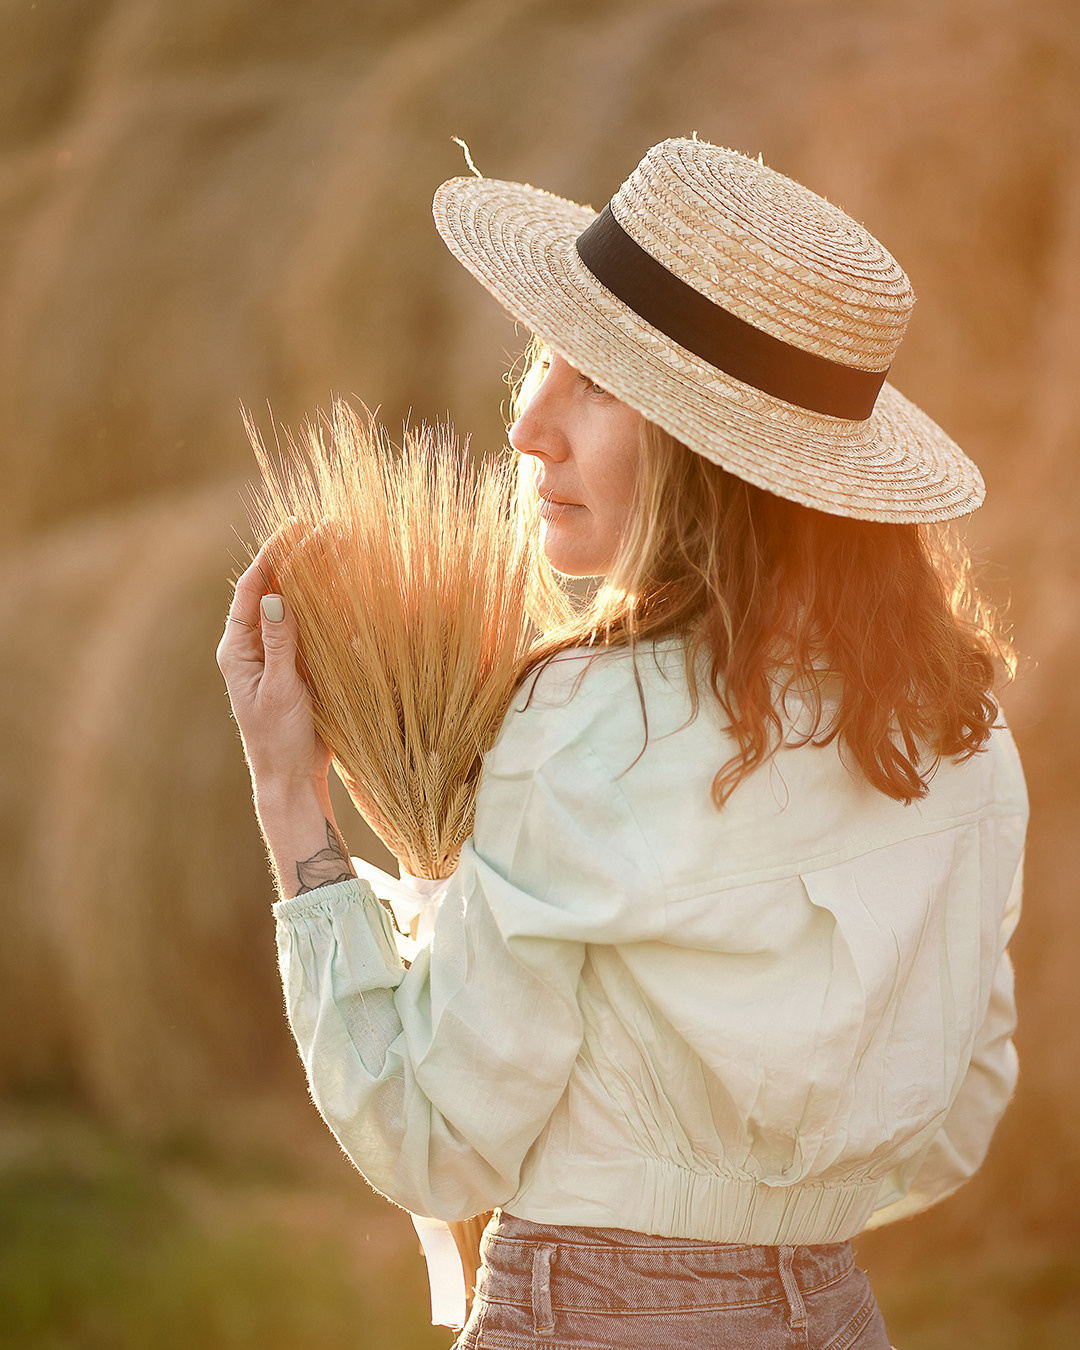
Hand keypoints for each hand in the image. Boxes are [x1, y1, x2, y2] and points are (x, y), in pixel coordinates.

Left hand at [216, 539, 330, 793]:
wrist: (292, 777)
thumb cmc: (278, 738)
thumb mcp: (280, 690)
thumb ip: (280, 645)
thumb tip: (278, 598)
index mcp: (238, 648)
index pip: (253, 590)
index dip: (273, 556)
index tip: (293, 530)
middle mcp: (256, 645)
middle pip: (278, 590)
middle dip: (302, 559)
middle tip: (330, 529)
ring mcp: (280, 654)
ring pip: (299, 605)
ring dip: (319, 576)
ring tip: (343, 546)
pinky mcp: (301, 666)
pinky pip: (315, 627)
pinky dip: (331, 605)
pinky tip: (350, 586)